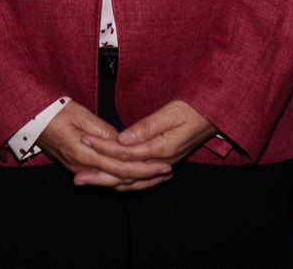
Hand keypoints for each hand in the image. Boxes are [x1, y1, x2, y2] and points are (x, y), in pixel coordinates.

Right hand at [35, 101, 172, 190]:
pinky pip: (106, 179)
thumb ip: (102, 131)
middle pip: (120, 178)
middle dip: (146, 177)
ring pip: (114, 182)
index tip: (163, 163)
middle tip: (167, 172)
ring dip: (138, 180)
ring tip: (158, 175)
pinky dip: (124, 179)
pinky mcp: (80, 168)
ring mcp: (81, 170)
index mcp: (84, 154)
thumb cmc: (55, 112)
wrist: (32, 120)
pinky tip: (136, 177)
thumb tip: (122, 141)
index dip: (144, 167)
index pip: (120, 167)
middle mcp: (83, 167)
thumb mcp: (80, 115)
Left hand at [80, 100, 216, 189]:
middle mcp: (162, 162)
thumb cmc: (195, 109)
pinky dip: (124, 183)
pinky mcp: (162, 164)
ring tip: (87, 181)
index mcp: (162, 150)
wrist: (216, 115)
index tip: (83, 141)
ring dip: (108, 182)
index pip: (125, 153)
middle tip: (77, 177)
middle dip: (99, 176)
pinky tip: (111, 181)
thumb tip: (123, 139)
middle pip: (125, 175)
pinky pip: (140, 180)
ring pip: (132, 181)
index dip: (103, 148)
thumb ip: (147, 127)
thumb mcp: (171, 112)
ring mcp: (163, 165)